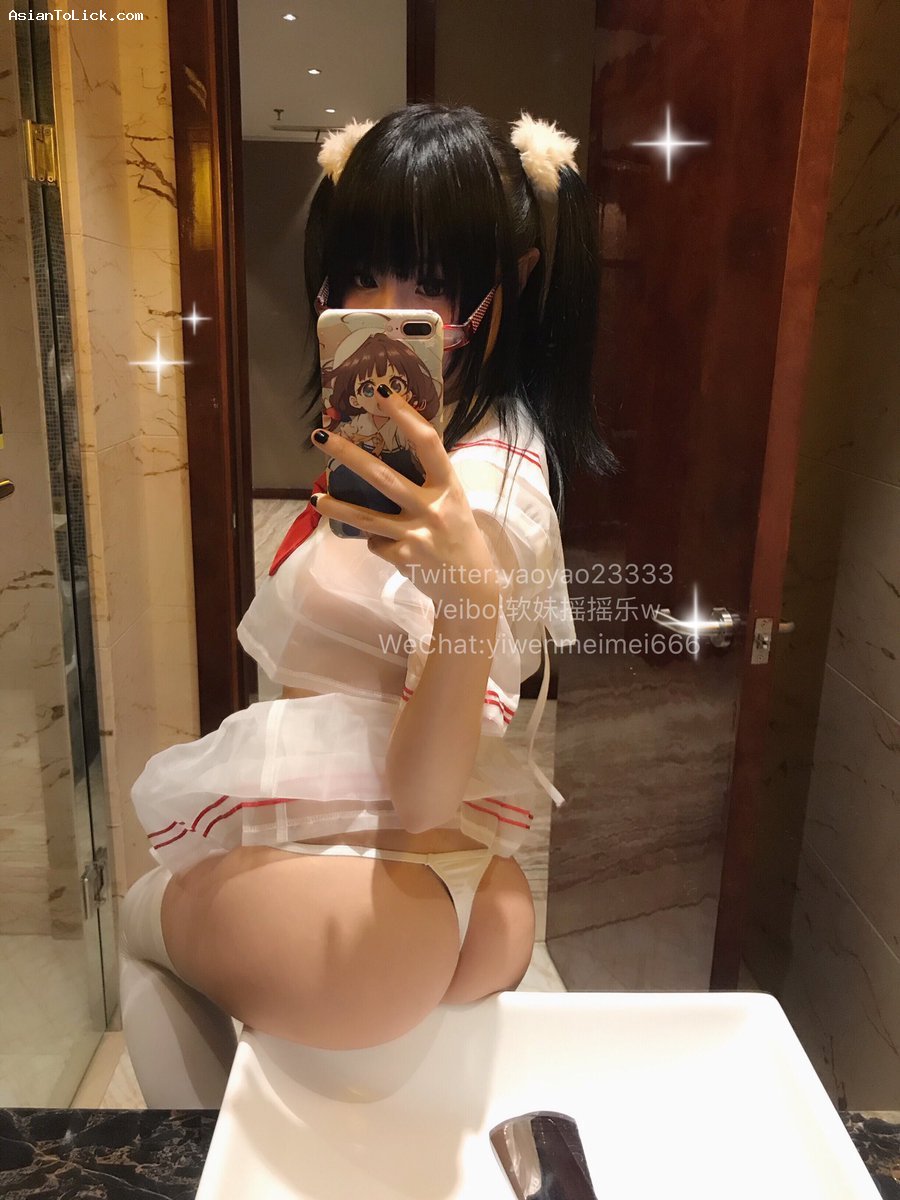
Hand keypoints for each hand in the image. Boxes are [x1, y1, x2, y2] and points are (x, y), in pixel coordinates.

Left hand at [309, 392, 500, 609]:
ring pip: (366, 517)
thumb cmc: (459, 536)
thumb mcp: (452, 503)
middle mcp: (432, 508)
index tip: (382, 393)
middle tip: (319, 436)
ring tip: (313, 497)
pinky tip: (385, 545)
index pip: (427, 443)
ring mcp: (416, 535)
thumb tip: (386, 458)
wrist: (471, 585)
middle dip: (347, 454)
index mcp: (448, 487)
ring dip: (336, 506)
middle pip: (382, 477)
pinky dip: (376, 541)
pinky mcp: (403, 557)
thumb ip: (428, 483)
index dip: (404, 416)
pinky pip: (376, 543)